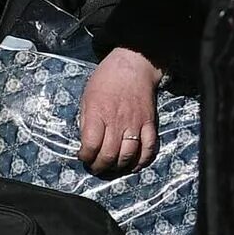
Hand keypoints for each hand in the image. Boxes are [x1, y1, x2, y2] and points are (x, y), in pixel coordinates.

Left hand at [78, 48, 162, 176]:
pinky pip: (149, 147)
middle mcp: (117, 122)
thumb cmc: (106, 80)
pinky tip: (135, 165)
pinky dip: (143, 160)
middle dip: (100, 166)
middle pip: (109, 154)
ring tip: (113, 168)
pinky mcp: (150, 123)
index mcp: (98, 115)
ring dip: (119, 167)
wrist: (133, 66)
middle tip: (96, 167)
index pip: (90, 145)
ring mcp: (135, 124)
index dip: (85, 157)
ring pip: (128, 155)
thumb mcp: (87, 98)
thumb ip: (86, 121)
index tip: (83, 157)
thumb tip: (86, 142)